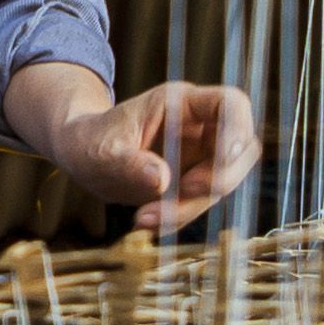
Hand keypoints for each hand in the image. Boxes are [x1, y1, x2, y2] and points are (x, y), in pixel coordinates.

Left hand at [13, 68, 259, 232]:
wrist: (82, 156)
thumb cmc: (90, 141)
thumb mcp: (101, 151)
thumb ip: (129, 163)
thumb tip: (162, 180)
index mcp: (181, 104)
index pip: (231, 104)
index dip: (238, 129)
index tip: (225, 158)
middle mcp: (198, 128)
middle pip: (241, 149)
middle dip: (219, 178)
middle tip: (183, 192)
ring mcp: (199, 156)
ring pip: (222, 183)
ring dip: (192, 206)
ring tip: (145, 217)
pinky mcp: (192, 182)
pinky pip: (201, 203)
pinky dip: (179, 217)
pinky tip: (147, 220)